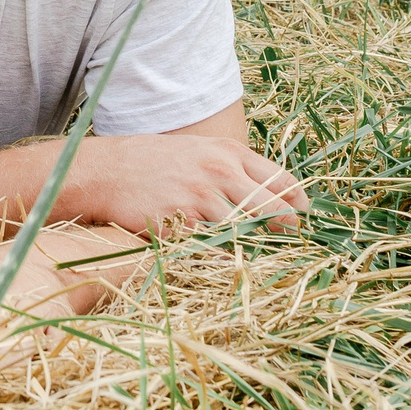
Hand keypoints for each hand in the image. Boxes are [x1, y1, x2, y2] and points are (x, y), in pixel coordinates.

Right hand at [66, 133, 308, 236]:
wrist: (109, 171)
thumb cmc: (158, 162)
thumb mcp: (200, 150)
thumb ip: (236, 167)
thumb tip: (277, 194)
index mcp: (227, 152)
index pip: (280, 179)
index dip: (297, 203)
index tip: (302, 217)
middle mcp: (218, 173)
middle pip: (271, 209)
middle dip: (285, 230)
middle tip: (290, 243)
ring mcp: (199, 199)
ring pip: (245, 232)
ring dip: (255, 247)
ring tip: (259, 257)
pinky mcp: (180, 224)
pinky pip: (213, 248)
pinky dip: (220, 256)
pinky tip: (221, 259)